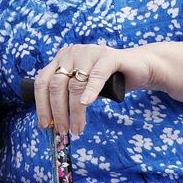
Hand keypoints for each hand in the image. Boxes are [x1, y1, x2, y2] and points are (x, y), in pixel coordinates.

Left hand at [35, 43, 153, 135]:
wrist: (141, 68)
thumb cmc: (110, 81)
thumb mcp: (84, 90)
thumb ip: (70, 99)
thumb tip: (56, 123)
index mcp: (61, 60)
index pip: (42, 82)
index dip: (42, 105)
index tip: (45, 125)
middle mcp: (72, 53)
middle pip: (56, 85)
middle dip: (58, 111)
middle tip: (63, 130)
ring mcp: (89, 52)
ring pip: (74, 84)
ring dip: (74, 110)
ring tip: (77, 128)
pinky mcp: (109, 56)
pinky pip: (96, 75)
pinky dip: (90, 92)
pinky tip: (87, 104)